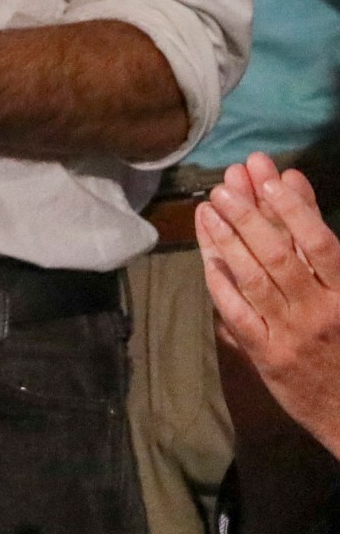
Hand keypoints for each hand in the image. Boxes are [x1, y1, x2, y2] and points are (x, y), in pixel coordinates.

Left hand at [198, 154, 339, 455]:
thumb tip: (298, 193)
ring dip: (228, 240)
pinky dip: (221, 285)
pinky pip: (238, 315)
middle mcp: (320, 310)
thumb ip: (326, 252)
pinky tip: (208, 258)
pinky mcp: (267, 356)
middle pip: (279, 254)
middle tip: (226, 185)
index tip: (273, 178)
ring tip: (210, 208)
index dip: (295, 208)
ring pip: (254, 279)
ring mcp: (290, 334)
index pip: (319, 243)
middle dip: (250, 215)